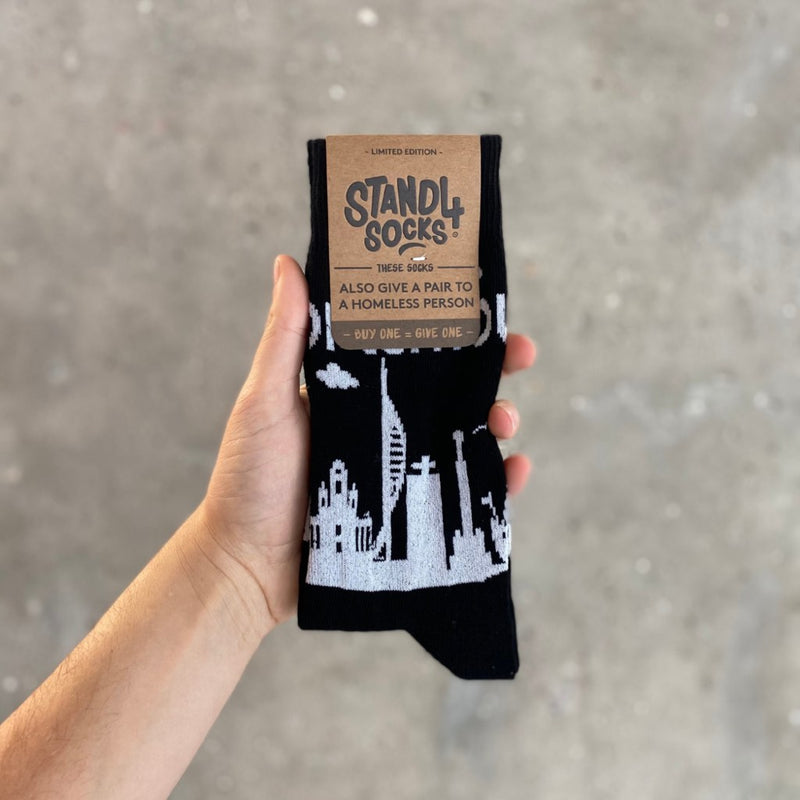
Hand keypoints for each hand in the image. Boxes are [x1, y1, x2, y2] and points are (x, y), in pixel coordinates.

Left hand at [198, 255, 535, 630]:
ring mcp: (402, 469)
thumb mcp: (265, 400)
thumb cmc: (249, 478)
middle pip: (451, 388)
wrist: (247, 565)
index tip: (480, 303)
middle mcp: (384, 425)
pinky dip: (500, 481)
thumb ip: (284, 337)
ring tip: (505, 420)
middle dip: (493, 367)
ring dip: (499, 419)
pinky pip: (468, 493)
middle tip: (521, 354)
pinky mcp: (413, 513)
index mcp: (356, 391)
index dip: (449, 325)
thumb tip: (289, 262)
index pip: (412, 348)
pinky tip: (515, 469)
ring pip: (466, 435)